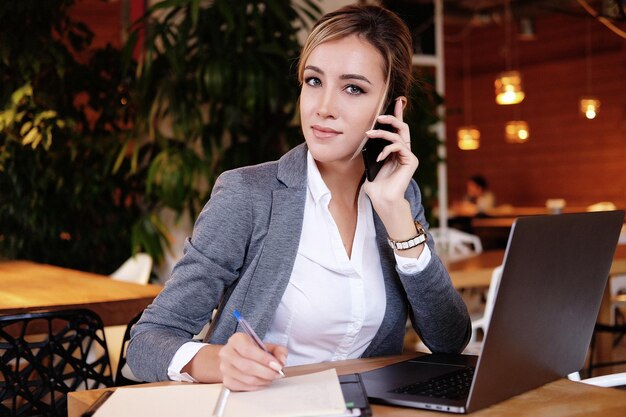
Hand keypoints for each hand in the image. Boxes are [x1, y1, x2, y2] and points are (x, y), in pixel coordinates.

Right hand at [219, 333, 287, 390]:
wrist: (236, 357)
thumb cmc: (253, 351)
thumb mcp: (267, 346)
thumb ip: (278, 350)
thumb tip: (281, 361)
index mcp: (236, 340)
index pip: (248, 350)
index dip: (264, 359)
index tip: (277, 365)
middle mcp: (227, 353)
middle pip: (247, 366)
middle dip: (267, 372)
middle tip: (277, 373)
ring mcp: (225, 368)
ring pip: (247, 379)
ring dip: (263, 380)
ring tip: (271, 377)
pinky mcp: (227, 381)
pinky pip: (244, 387)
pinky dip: (257, 386)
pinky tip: (263, 381)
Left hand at [363, 97, 418, 211]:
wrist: (383, 200)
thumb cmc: (376, 184)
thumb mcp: (372, 162)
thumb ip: (375, 149)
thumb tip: (370, 134)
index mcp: (396, 150)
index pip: (397, 129)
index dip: (398, 114)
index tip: (395, 100)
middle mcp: (404, 151)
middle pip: (402, 127)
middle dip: (392, 118)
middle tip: (379, 116)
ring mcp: (409, 156)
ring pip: (398, 135)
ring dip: (382, 133)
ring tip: (369, 134)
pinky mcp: (411, 161)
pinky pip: (399, 147)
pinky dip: (387, 149)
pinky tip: (379, 157)